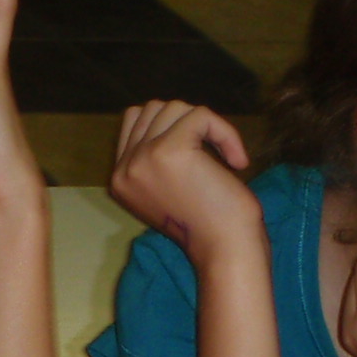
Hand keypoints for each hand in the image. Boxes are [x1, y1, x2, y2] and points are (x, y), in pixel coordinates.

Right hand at [110, 101, 259, 262]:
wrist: (224, 248)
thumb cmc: (207, 223)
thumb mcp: (168, 189)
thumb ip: (155, 157)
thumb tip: (168, 115)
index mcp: (119, 179)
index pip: (134, 120)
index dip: (171, 125)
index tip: (197, 155)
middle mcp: (123, 168)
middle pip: (152, 108)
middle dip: (187, 121)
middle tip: (211, 152)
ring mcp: (142, 158)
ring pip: (175, 108)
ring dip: (208, 125)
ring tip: (226, 157)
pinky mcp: (168, 150)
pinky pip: (201, 116)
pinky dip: (225, 133)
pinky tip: (237, 161)